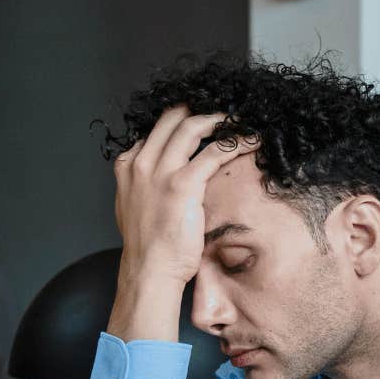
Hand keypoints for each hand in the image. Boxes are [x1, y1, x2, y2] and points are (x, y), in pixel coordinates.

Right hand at [107, 105, 256, 339]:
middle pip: (171, 119)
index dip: (178, 121)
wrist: (149, 269)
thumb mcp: (134, 207)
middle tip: (221, 112)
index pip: (154, 131)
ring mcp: (160, 171)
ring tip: (238, 120)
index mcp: (128, 166)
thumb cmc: (149, 245)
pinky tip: (251, 141)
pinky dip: (236, 142)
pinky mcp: (182, 184)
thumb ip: (142, 186)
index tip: (199, 121)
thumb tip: (157, 178)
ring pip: (192, 128)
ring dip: (219, 120)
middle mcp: (141, 162)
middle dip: (198, 109)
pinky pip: (214, 152)